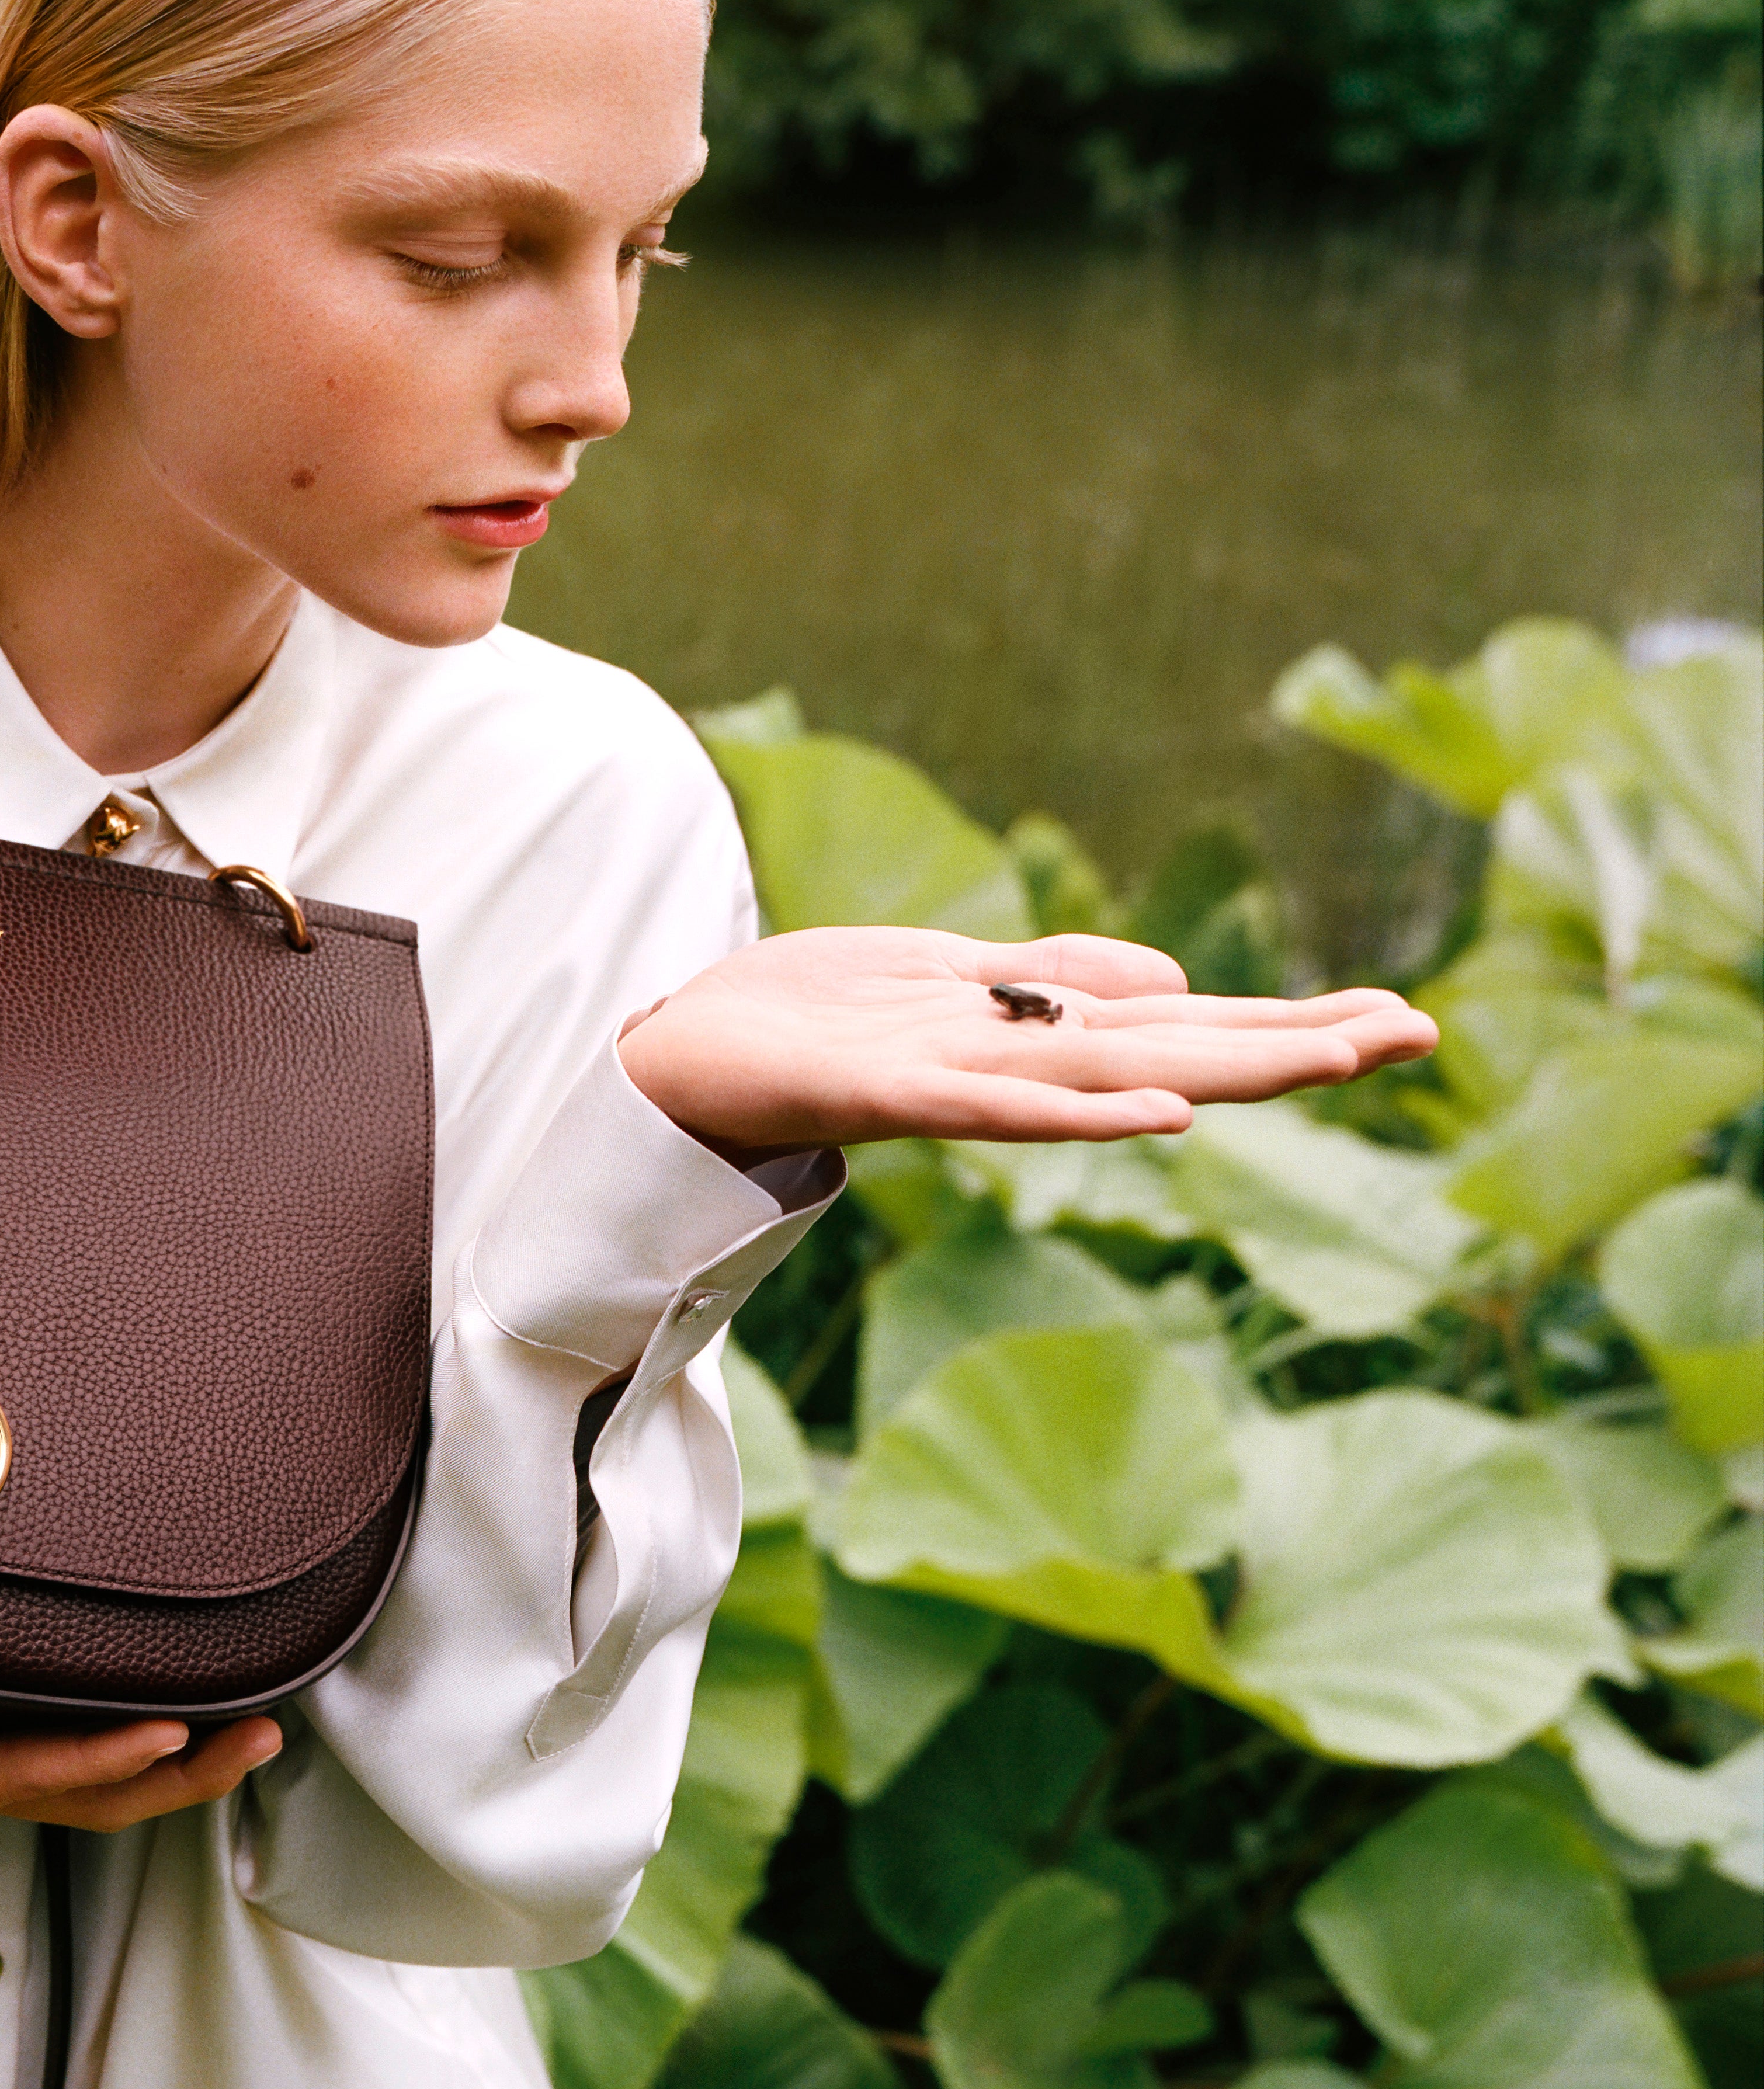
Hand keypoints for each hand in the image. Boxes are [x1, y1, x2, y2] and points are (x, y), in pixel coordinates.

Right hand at [0, 1689, 281, 1839]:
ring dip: (177, 1775)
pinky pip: (75, 1775)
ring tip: (257, 1733)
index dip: (94, 1758)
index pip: (18, 1773)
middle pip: (86, 1803)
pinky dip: (138, 1759)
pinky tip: (191, 1726)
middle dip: (177, 1777)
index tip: (166, 1727)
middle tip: (263, 1735)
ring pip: (94, 1797)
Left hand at [617, 928, 1437, 1149]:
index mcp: (1027, 1037)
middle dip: (1293, 1045)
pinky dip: (1078, 1113)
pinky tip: (1161, 1112)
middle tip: (1413, 1034)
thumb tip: (1175, 981)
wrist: (675, 1054)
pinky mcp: (881, 1092)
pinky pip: (993, 1108)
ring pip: (1108, 1078)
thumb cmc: (805, 1016)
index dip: (1287, 1023)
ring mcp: (953, 1085)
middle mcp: (1009, 1069)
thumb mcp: (944, 975)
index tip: (1398, 1016)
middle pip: (1174, 1053)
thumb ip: (1053, 980)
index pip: (1183, 1026)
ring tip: (1330, 1059)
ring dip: (1222, 1069)